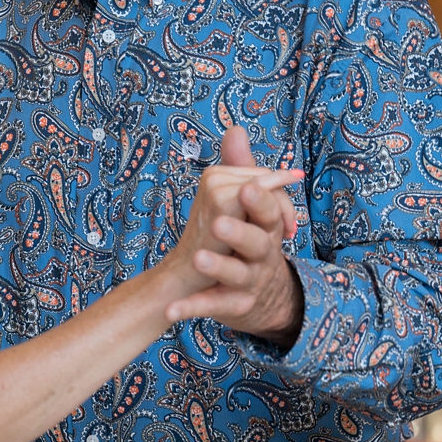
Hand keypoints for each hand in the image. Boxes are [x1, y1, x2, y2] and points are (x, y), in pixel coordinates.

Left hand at [165, 126, 305, 342]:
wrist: (262, 294)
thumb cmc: (253, 240)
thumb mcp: (251, 207)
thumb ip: (243, 170)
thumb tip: (235, 130)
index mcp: (267, 226)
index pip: (269, 211)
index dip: (262, 200)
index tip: (246, 188)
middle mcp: (263, 253)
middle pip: (258, 242)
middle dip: (240, 231)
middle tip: (218, 223)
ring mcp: (249, 280)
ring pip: (237, 274)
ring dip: (218, 266)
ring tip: (198, 258)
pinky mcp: (233, 305)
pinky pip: (212, 306)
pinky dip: (192, 308)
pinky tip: (171, 312)